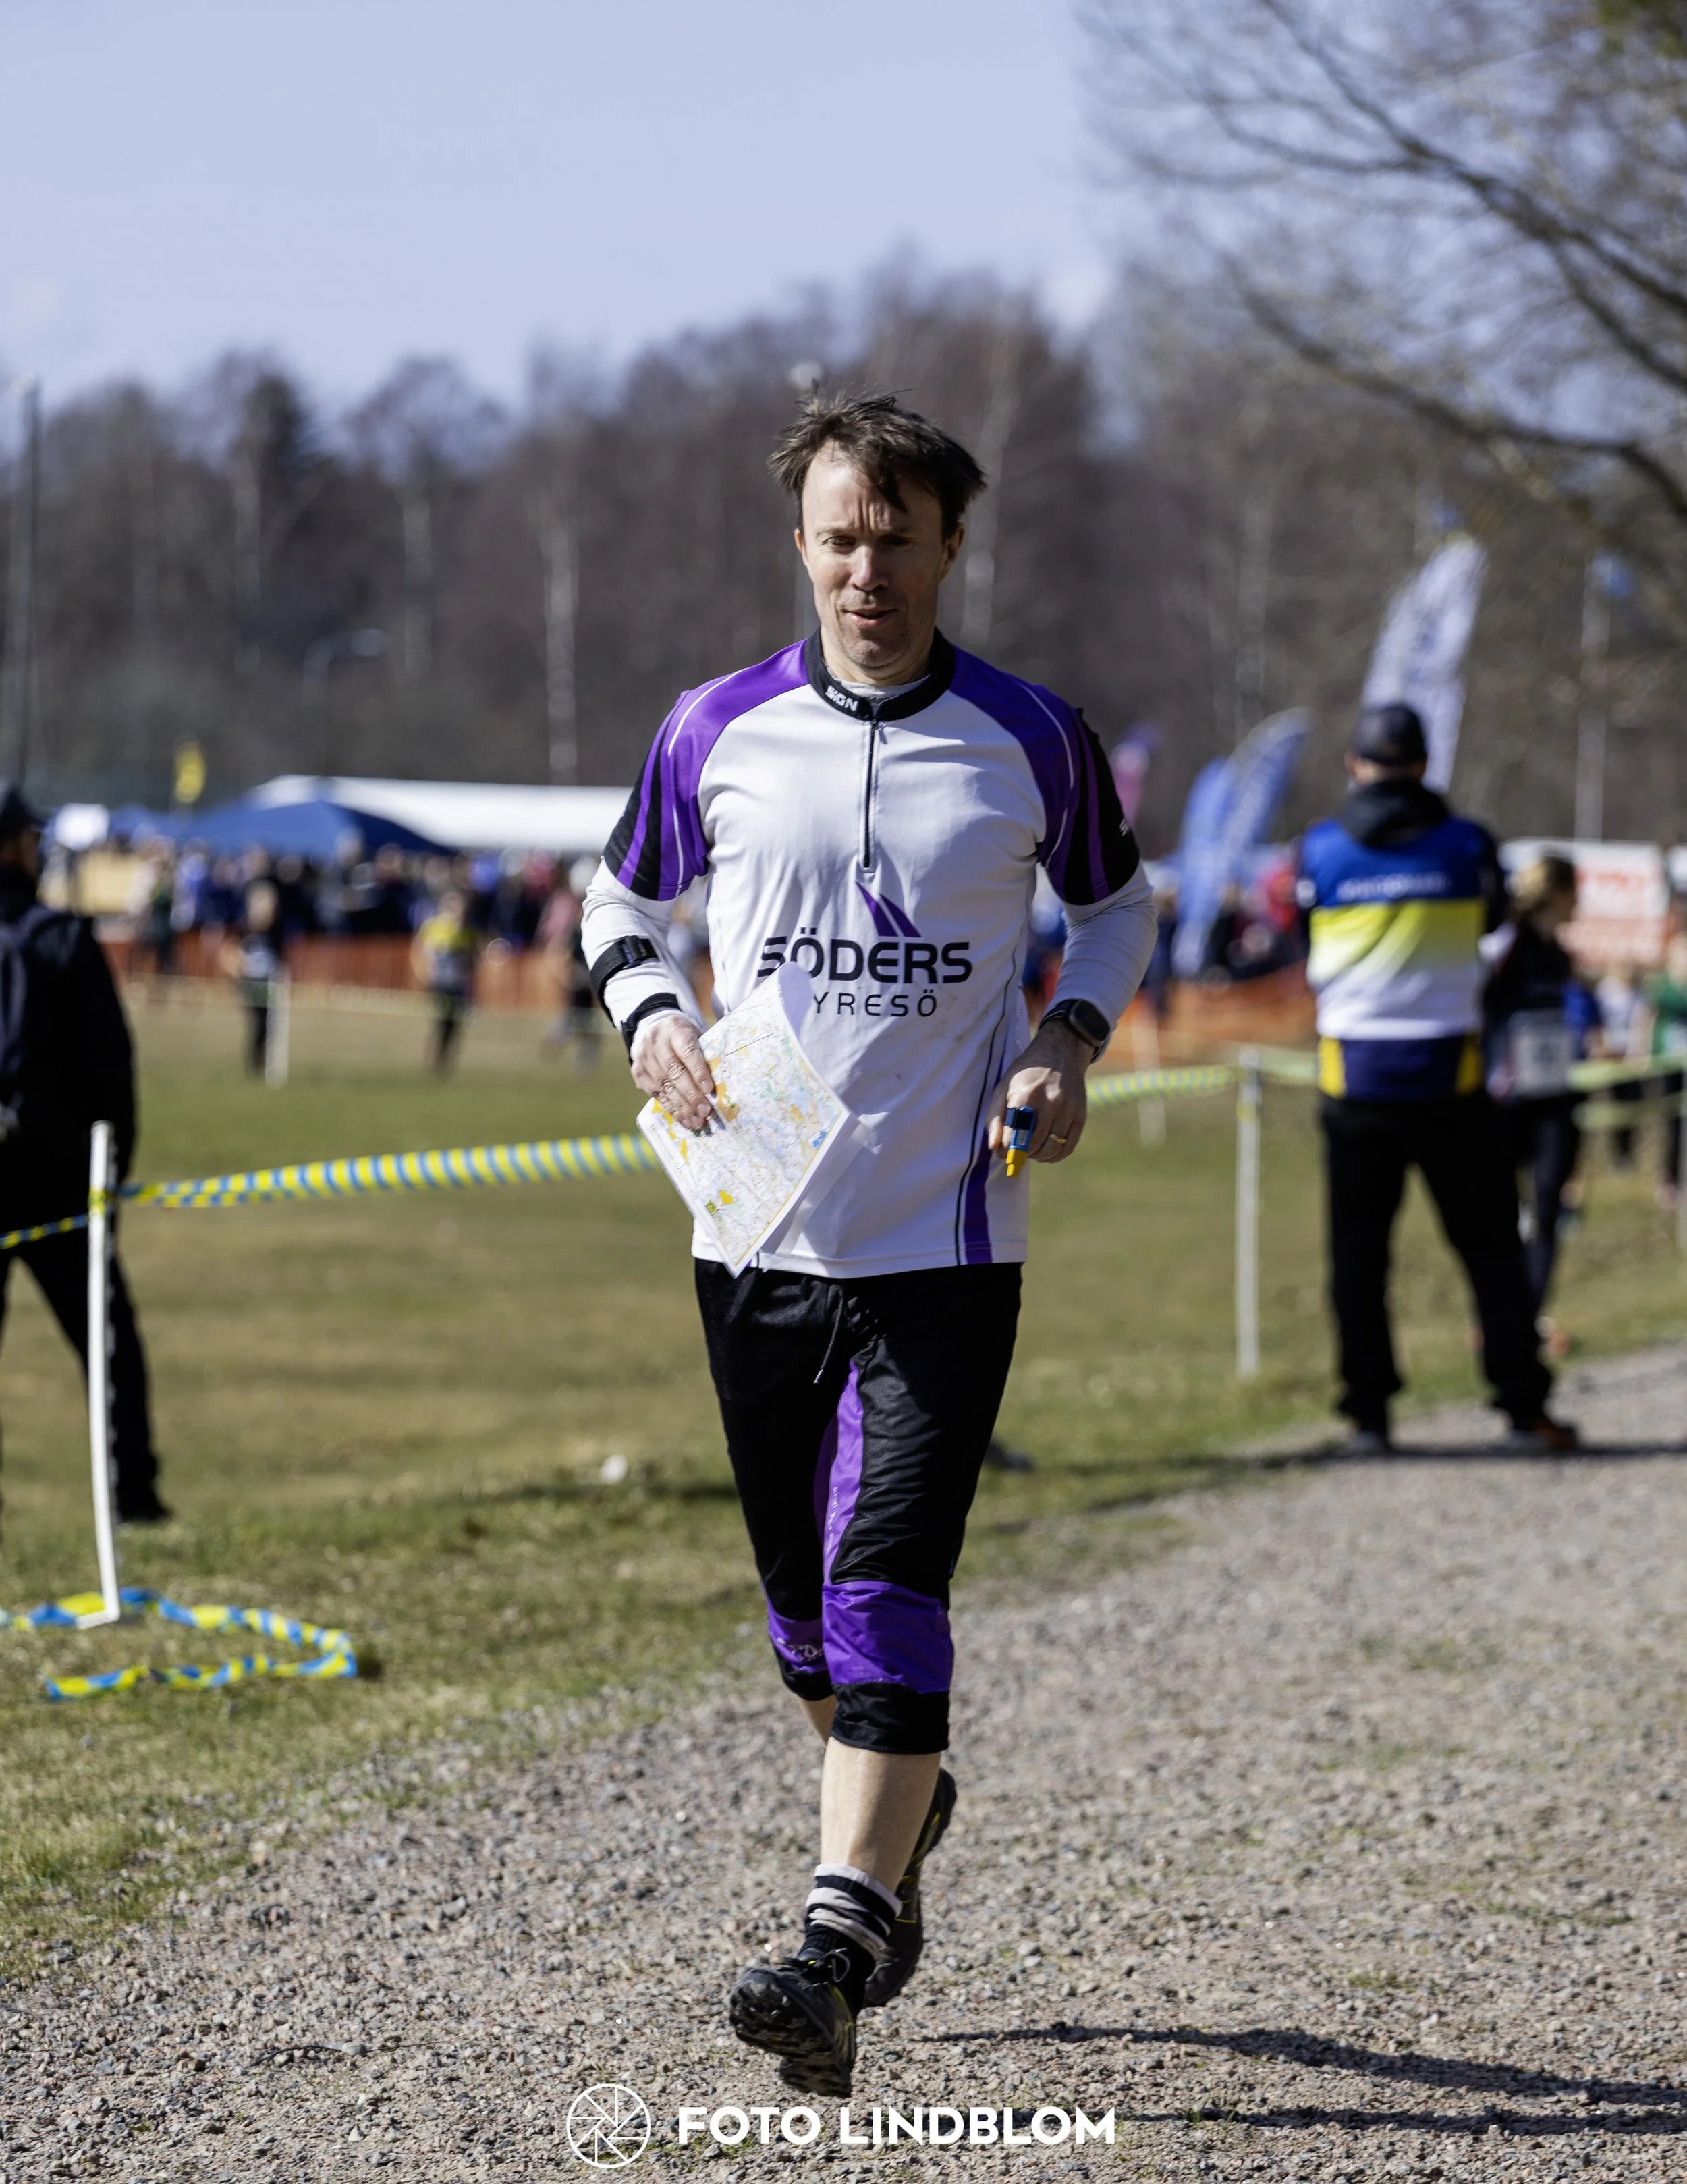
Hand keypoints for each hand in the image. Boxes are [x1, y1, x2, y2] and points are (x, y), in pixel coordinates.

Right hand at [631, 1012, 714, 1130]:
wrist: (653, 1030)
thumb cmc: (683, 1037)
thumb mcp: (695, 1036)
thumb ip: (705, 1055)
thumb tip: (720, 1086)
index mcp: (674, 1028)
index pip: (687, 1050)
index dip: (698, 1071)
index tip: (709, 1090)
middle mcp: (655, 1042)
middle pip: (674, 1071)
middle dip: (691, 1094)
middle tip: (705, 1111)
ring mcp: (643, 1057)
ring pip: (664, 1086)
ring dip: (682, 1107)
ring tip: (696, 1121)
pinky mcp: (638, 1072)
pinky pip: (655, 1094)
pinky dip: (671, 1108)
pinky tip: (684, 1119)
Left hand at [985, 1018, 1090, 1165]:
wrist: (1060, 1053)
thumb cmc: (1026, 1073)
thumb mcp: (1003, 1088)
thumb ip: (995, 1118)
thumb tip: (994, 1147)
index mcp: (1026, 1095)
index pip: (1014, 1136)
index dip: (1006, 1150)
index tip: (1002, 1151)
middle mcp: (1050, 1103)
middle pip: (1034, 1145)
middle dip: (1022, 1154)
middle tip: (1016, 1150)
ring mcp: (1069, 1109)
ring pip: (1052, 1149)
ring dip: (1038, 1156)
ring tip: (1031, 1150)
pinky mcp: (1081, 1115)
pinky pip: (1068, 1147)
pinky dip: (1056, 1155)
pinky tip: (1046, 1151)